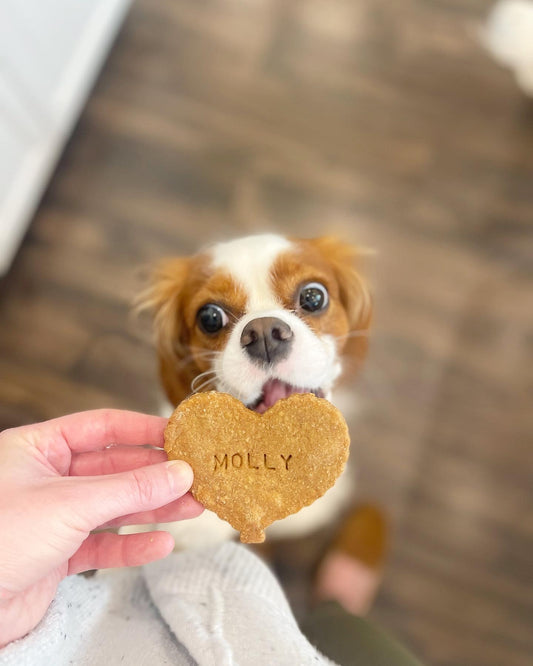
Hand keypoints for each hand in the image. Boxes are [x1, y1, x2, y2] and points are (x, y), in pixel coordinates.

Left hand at [0, 409, 202, 646]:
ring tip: (194, 506)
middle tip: (196, 475)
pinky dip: (133, 547)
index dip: (142, 429)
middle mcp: (47, 479)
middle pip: (114, 469)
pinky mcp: (58, 556)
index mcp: (37, 449)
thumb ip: (129, 489)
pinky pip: (104, 546)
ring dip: (154, 509)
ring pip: (114, 508)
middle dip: (156, 475)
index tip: (179, 434)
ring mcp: (54, 518)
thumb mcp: (70, 504)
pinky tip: (161, 544)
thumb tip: (179, 473)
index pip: (101, 427)